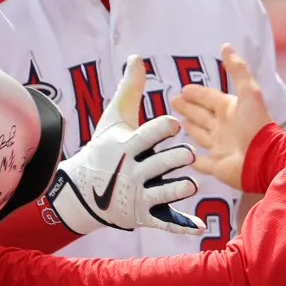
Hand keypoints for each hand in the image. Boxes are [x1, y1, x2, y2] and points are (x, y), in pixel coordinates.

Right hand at [46, 55, 203, 234]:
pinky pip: (166, 221)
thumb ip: (130, 89)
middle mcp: (134, 171)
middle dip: (173, 159)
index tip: (175, 122)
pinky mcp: (144, 215)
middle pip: (159, 165)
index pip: (147, 136)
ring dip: (178, 189)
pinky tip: (200, 227)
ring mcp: (139, 195)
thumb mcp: (114, 118)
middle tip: (187, 154)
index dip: (161, 129)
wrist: (84, 191)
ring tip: (191, 184)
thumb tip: (137, 58)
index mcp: (128, 146)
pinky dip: (182, 225)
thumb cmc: (103, 148)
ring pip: (164, 193)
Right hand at [171, 44, 271, 190]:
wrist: (263, 159)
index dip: (197, 93)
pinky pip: (201, 161)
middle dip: (189, 107)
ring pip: (201, 135)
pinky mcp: (216, 166)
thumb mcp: (248, 92)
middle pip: (202, 115)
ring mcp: (220, 148)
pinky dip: (192, 157)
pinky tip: (185, 153)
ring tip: (177, 120)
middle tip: (173, 100)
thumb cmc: (255, 125)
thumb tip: (226, 46)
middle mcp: (223, 128)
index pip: (209, 98)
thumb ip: (238, 70)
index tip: (183, 88)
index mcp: (230, 110)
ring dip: (190, 128)